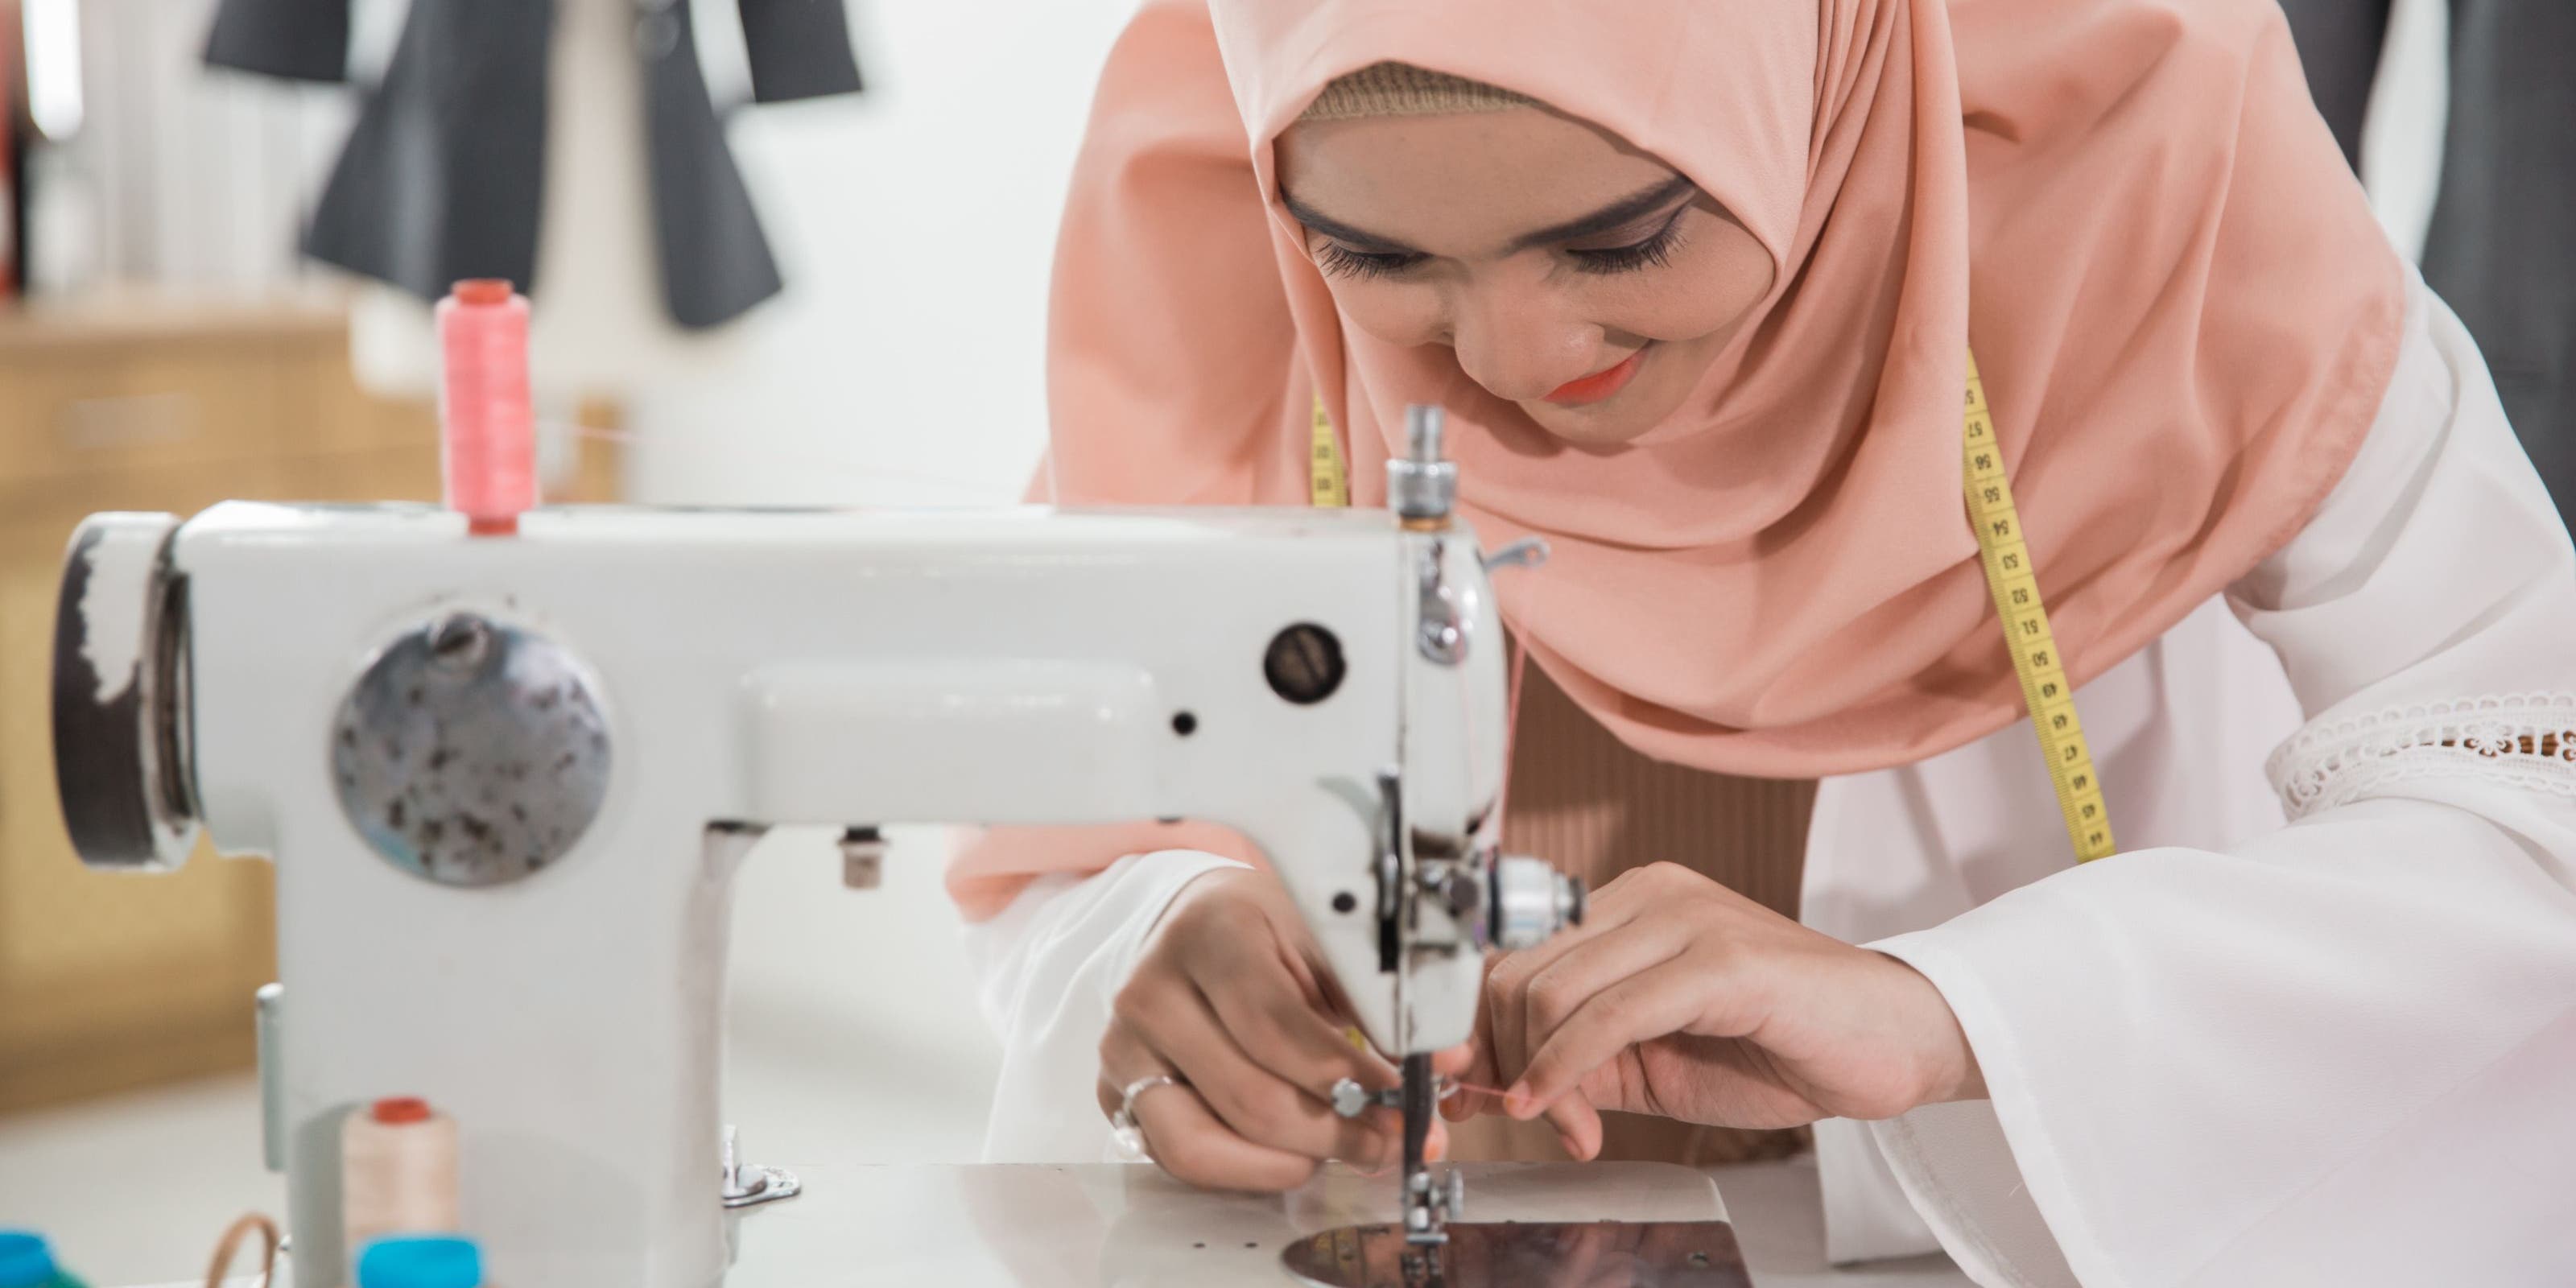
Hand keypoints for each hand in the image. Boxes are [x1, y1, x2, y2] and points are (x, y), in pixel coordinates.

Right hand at [1097, 867, 1453, 1188]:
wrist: (1195, 923)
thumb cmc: (1267, 931)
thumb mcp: (1323, 942)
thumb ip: (1380, 1003)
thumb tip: (1448, 1065)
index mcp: (1210, 934)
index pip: (1277, 1027)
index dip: (1347, 1074)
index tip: (1402, 1096)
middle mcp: (1151, 991)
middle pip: (1248, 1095)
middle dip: (1335, 1130)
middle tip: (1390, 1139)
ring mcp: (1124, 1046)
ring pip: (1202, 1142)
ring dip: (1289, 1161)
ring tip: (1346, 1148)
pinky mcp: (1114, 1091)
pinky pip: (1178, 1156)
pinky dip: (1245, 1168)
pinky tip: (1295, 1152)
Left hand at [1452, 862, 1980, 1157]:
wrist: (1888, 1044)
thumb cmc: (1776, 1047)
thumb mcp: (1644, 1058)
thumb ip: (1569, 1059)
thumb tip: (1478, 1084)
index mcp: (1626, 902)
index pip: (1509, 955)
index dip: (1476, 1030)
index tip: (1471, 1091)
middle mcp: (1647, 892)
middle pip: (1514, 971)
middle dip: (1501, 1059)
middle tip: (1525, 1119)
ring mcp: (1684, 917)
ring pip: (1550, 989)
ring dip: (1540, 1078)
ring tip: (1572, 1127)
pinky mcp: (1718, 958)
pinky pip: (1606, 1014)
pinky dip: (1565, 1069)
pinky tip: (1563, 1114)